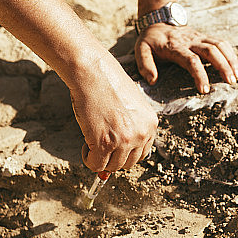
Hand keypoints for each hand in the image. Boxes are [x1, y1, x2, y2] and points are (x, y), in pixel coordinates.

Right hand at [69, 52, 157, 172]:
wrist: (92, 72)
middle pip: (129, 163)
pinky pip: (96, 165)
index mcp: (151, 124)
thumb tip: (116, 153)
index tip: (114, 146)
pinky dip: (89, 160)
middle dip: (114, 157)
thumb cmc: (107, 83)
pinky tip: (85, 146)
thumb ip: (129, 127)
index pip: (142, 152)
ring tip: (92, 142)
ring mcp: (124, 140)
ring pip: (113, 166)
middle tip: (101, 144)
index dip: (126, 152)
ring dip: (101, 159)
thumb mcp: (129, 106)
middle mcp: (141, 133)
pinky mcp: (105, 143)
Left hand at [135, 23, 237, 93]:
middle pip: (211, 50)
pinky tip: (235, 66)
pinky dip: (230, 54)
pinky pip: (221, 43)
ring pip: (220, 45)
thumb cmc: (150, 40)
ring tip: (236, 76)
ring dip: (230, 60)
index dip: (199, 75)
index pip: (191, 60)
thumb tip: (153, 80)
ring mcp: (199, 37)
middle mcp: (190, 40)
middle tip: (230, 82)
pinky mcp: (205, 36)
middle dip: (222, 66)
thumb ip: (145, 65)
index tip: (204, 90)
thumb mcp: (140, 50)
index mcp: (175, 46)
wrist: (158, 20)